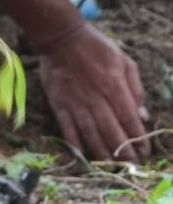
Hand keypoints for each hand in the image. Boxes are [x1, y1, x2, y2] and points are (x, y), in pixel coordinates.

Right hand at [38, 23, 148, 160]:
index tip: (145, 152)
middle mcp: (96, 98)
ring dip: (101, 151)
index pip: (129, 119)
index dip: (138, 138)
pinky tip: (82, 154)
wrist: (62, 37)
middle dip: (122, 150)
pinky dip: (74, 142)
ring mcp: (75, 102)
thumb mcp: (125, 61)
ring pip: (90, 133)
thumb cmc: (97, 47)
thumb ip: (136, 88)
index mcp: (115, 87)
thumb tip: (143, 115)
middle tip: (130, 164)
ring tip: (110, 165)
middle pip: (111, 130)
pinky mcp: (59, 103)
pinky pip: (67, 127)